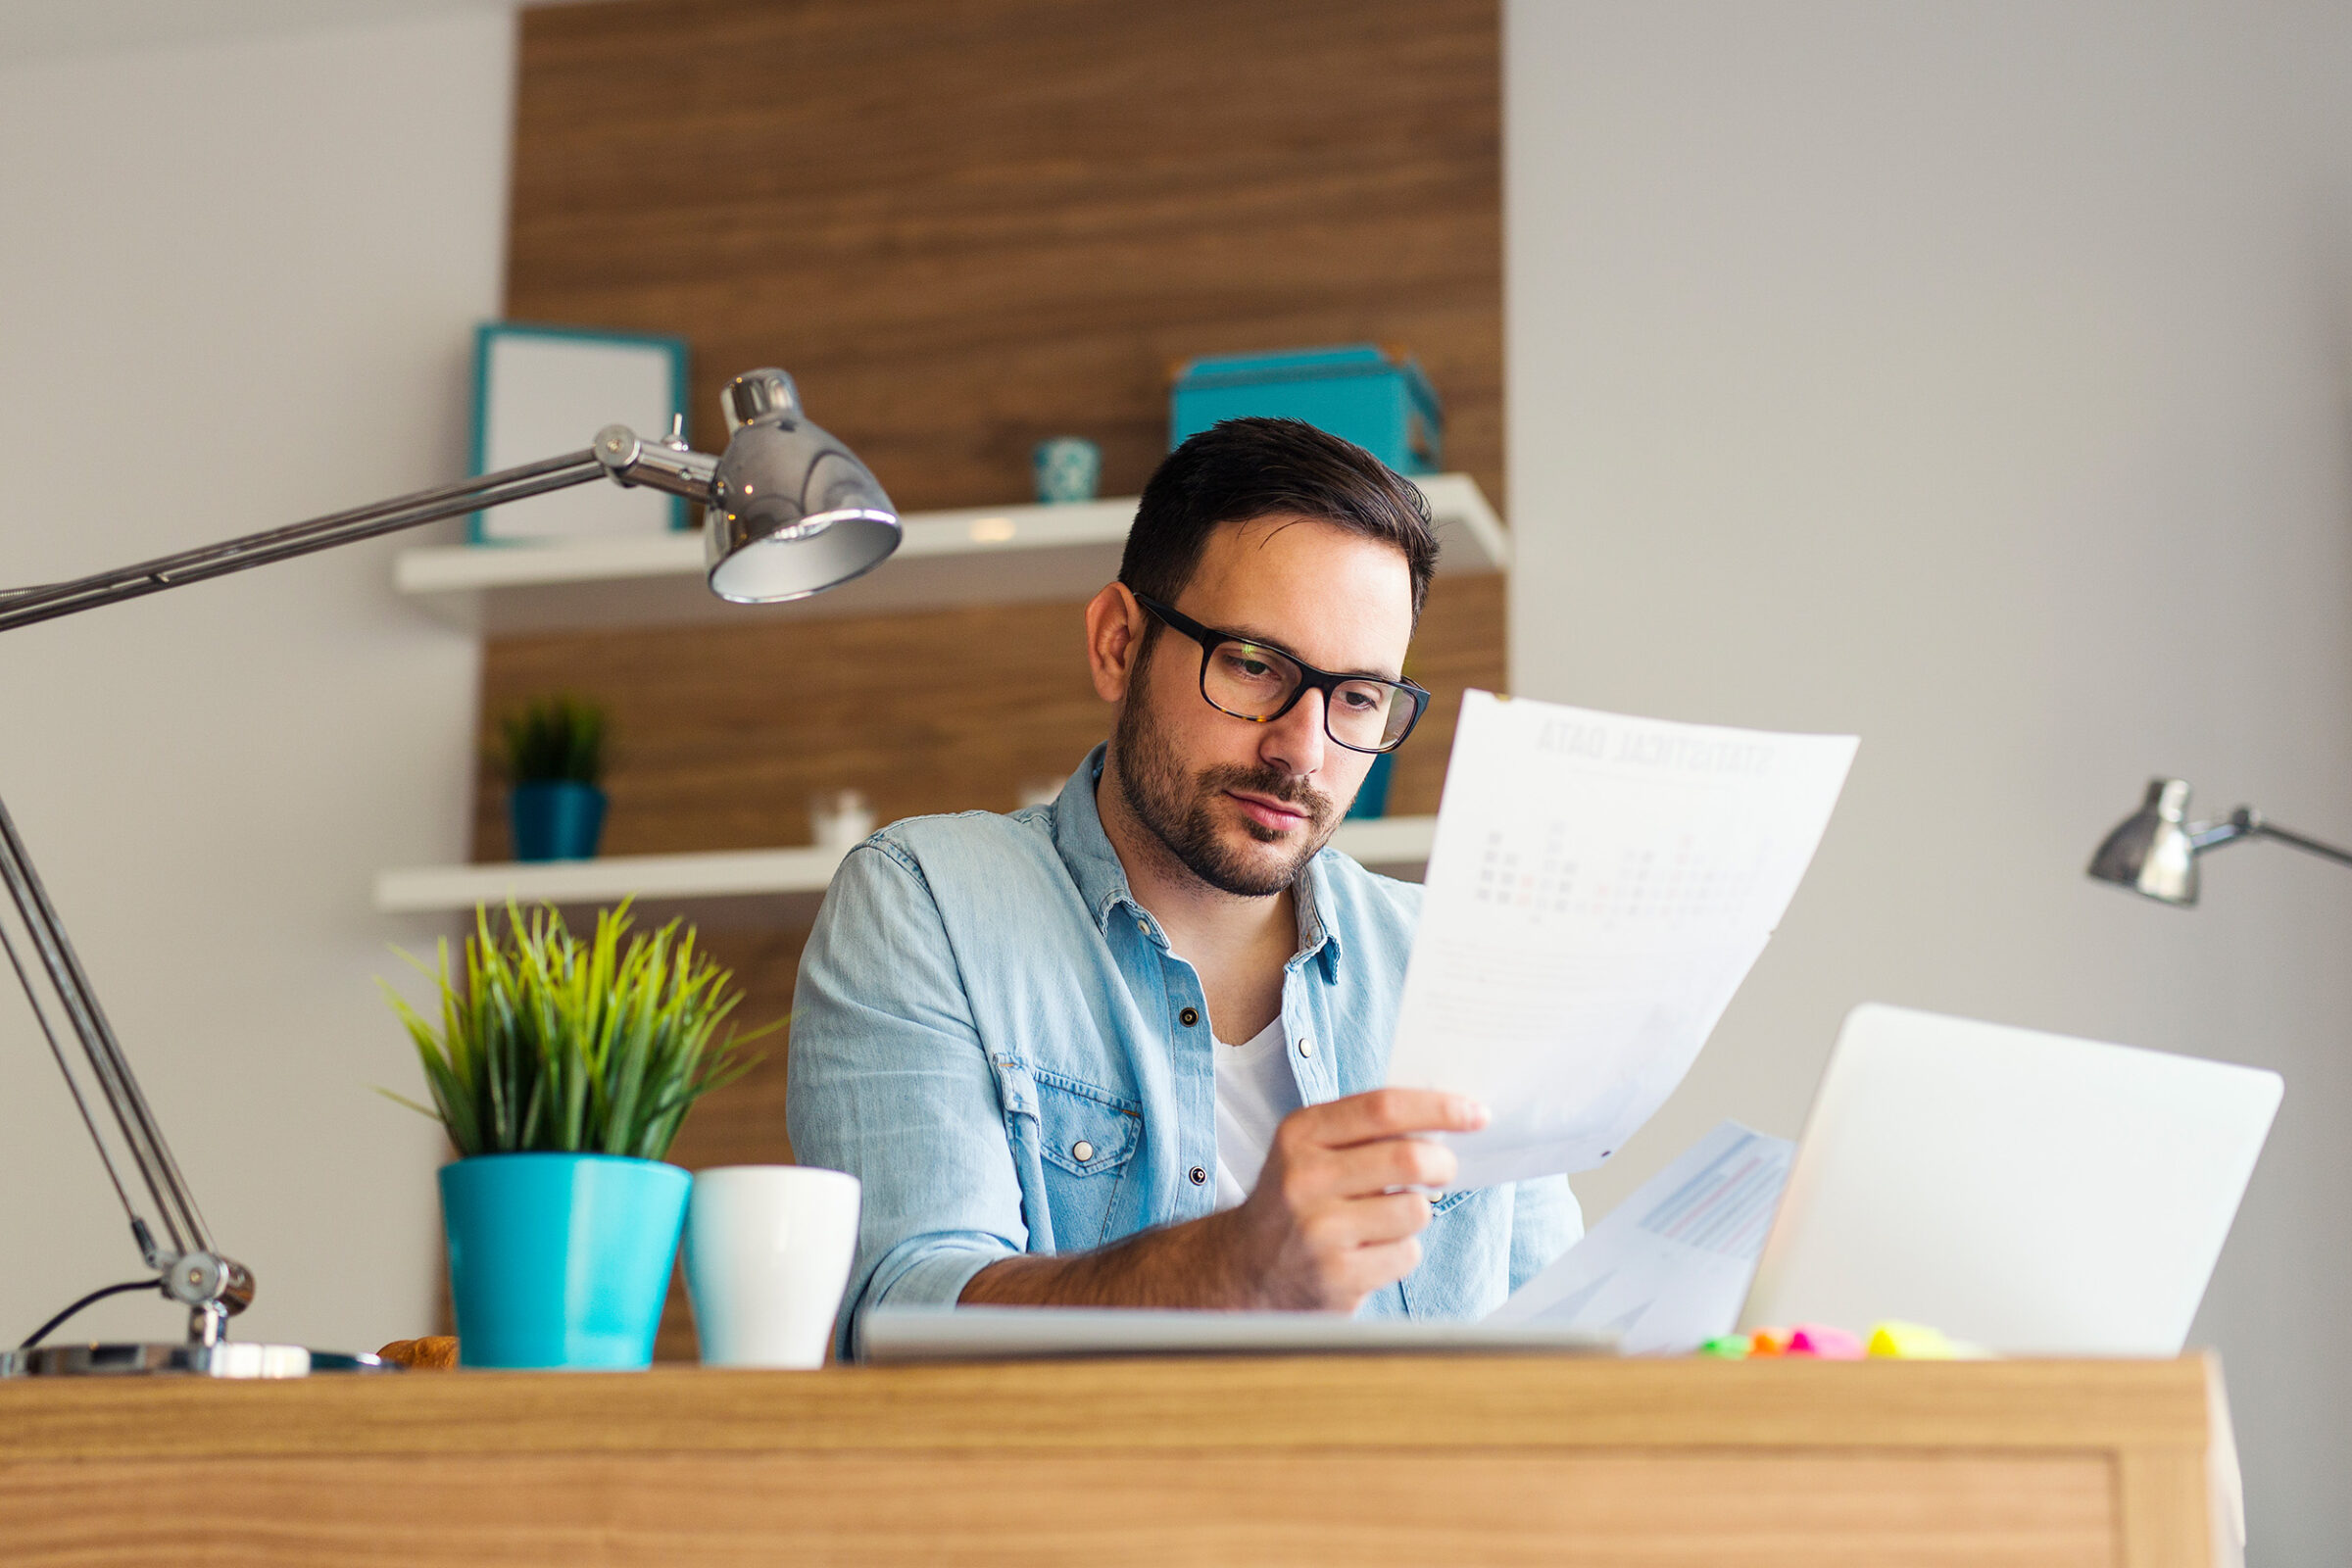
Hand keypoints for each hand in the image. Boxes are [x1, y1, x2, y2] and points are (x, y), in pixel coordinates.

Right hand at [1227, 1088, 1488, 1311]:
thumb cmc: (1297, 1197)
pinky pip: (1406, 1254)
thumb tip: (1447, 1117)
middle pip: (1407, 1158)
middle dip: (1443, 1163)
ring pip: (1414, 1210)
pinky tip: (1370, 1252)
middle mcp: (1304, 1179)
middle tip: (1445, 1169)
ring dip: (1415, 1213)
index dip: (1438, 1107)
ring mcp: (1319, 1230)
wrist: (1244, 1265)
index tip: (1476, 1113)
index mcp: (1301, 1134)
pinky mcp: (1336, 1275)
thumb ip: (1365, 1128)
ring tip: (1386, 1219)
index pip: (1383, 1108)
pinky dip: (1401, 1252)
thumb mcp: (1311, 1148)